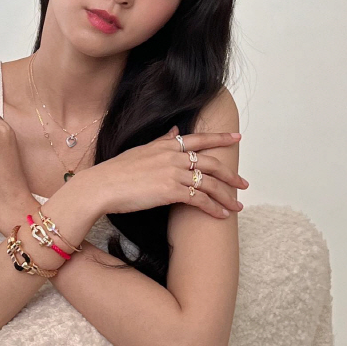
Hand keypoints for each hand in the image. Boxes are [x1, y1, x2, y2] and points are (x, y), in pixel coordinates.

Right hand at [84, 125, 247, 218]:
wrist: (103, 186)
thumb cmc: (117, 171)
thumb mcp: (141, 150)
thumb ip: (161, 141)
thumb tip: (175, 130)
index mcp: (166, 145)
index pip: (199, 139)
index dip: (220, 138)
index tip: (237, 137)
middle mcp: (173, 157)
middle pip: (211, 164)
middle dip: (231, 175)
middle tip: (244, 184)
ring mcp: (173, 173)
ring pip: (209, 184)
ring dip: (226, 197)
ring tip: (237, 207)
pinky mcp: (170, 191)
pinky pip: (199, 200)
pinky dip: (213, 208)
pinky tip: (221, 215)